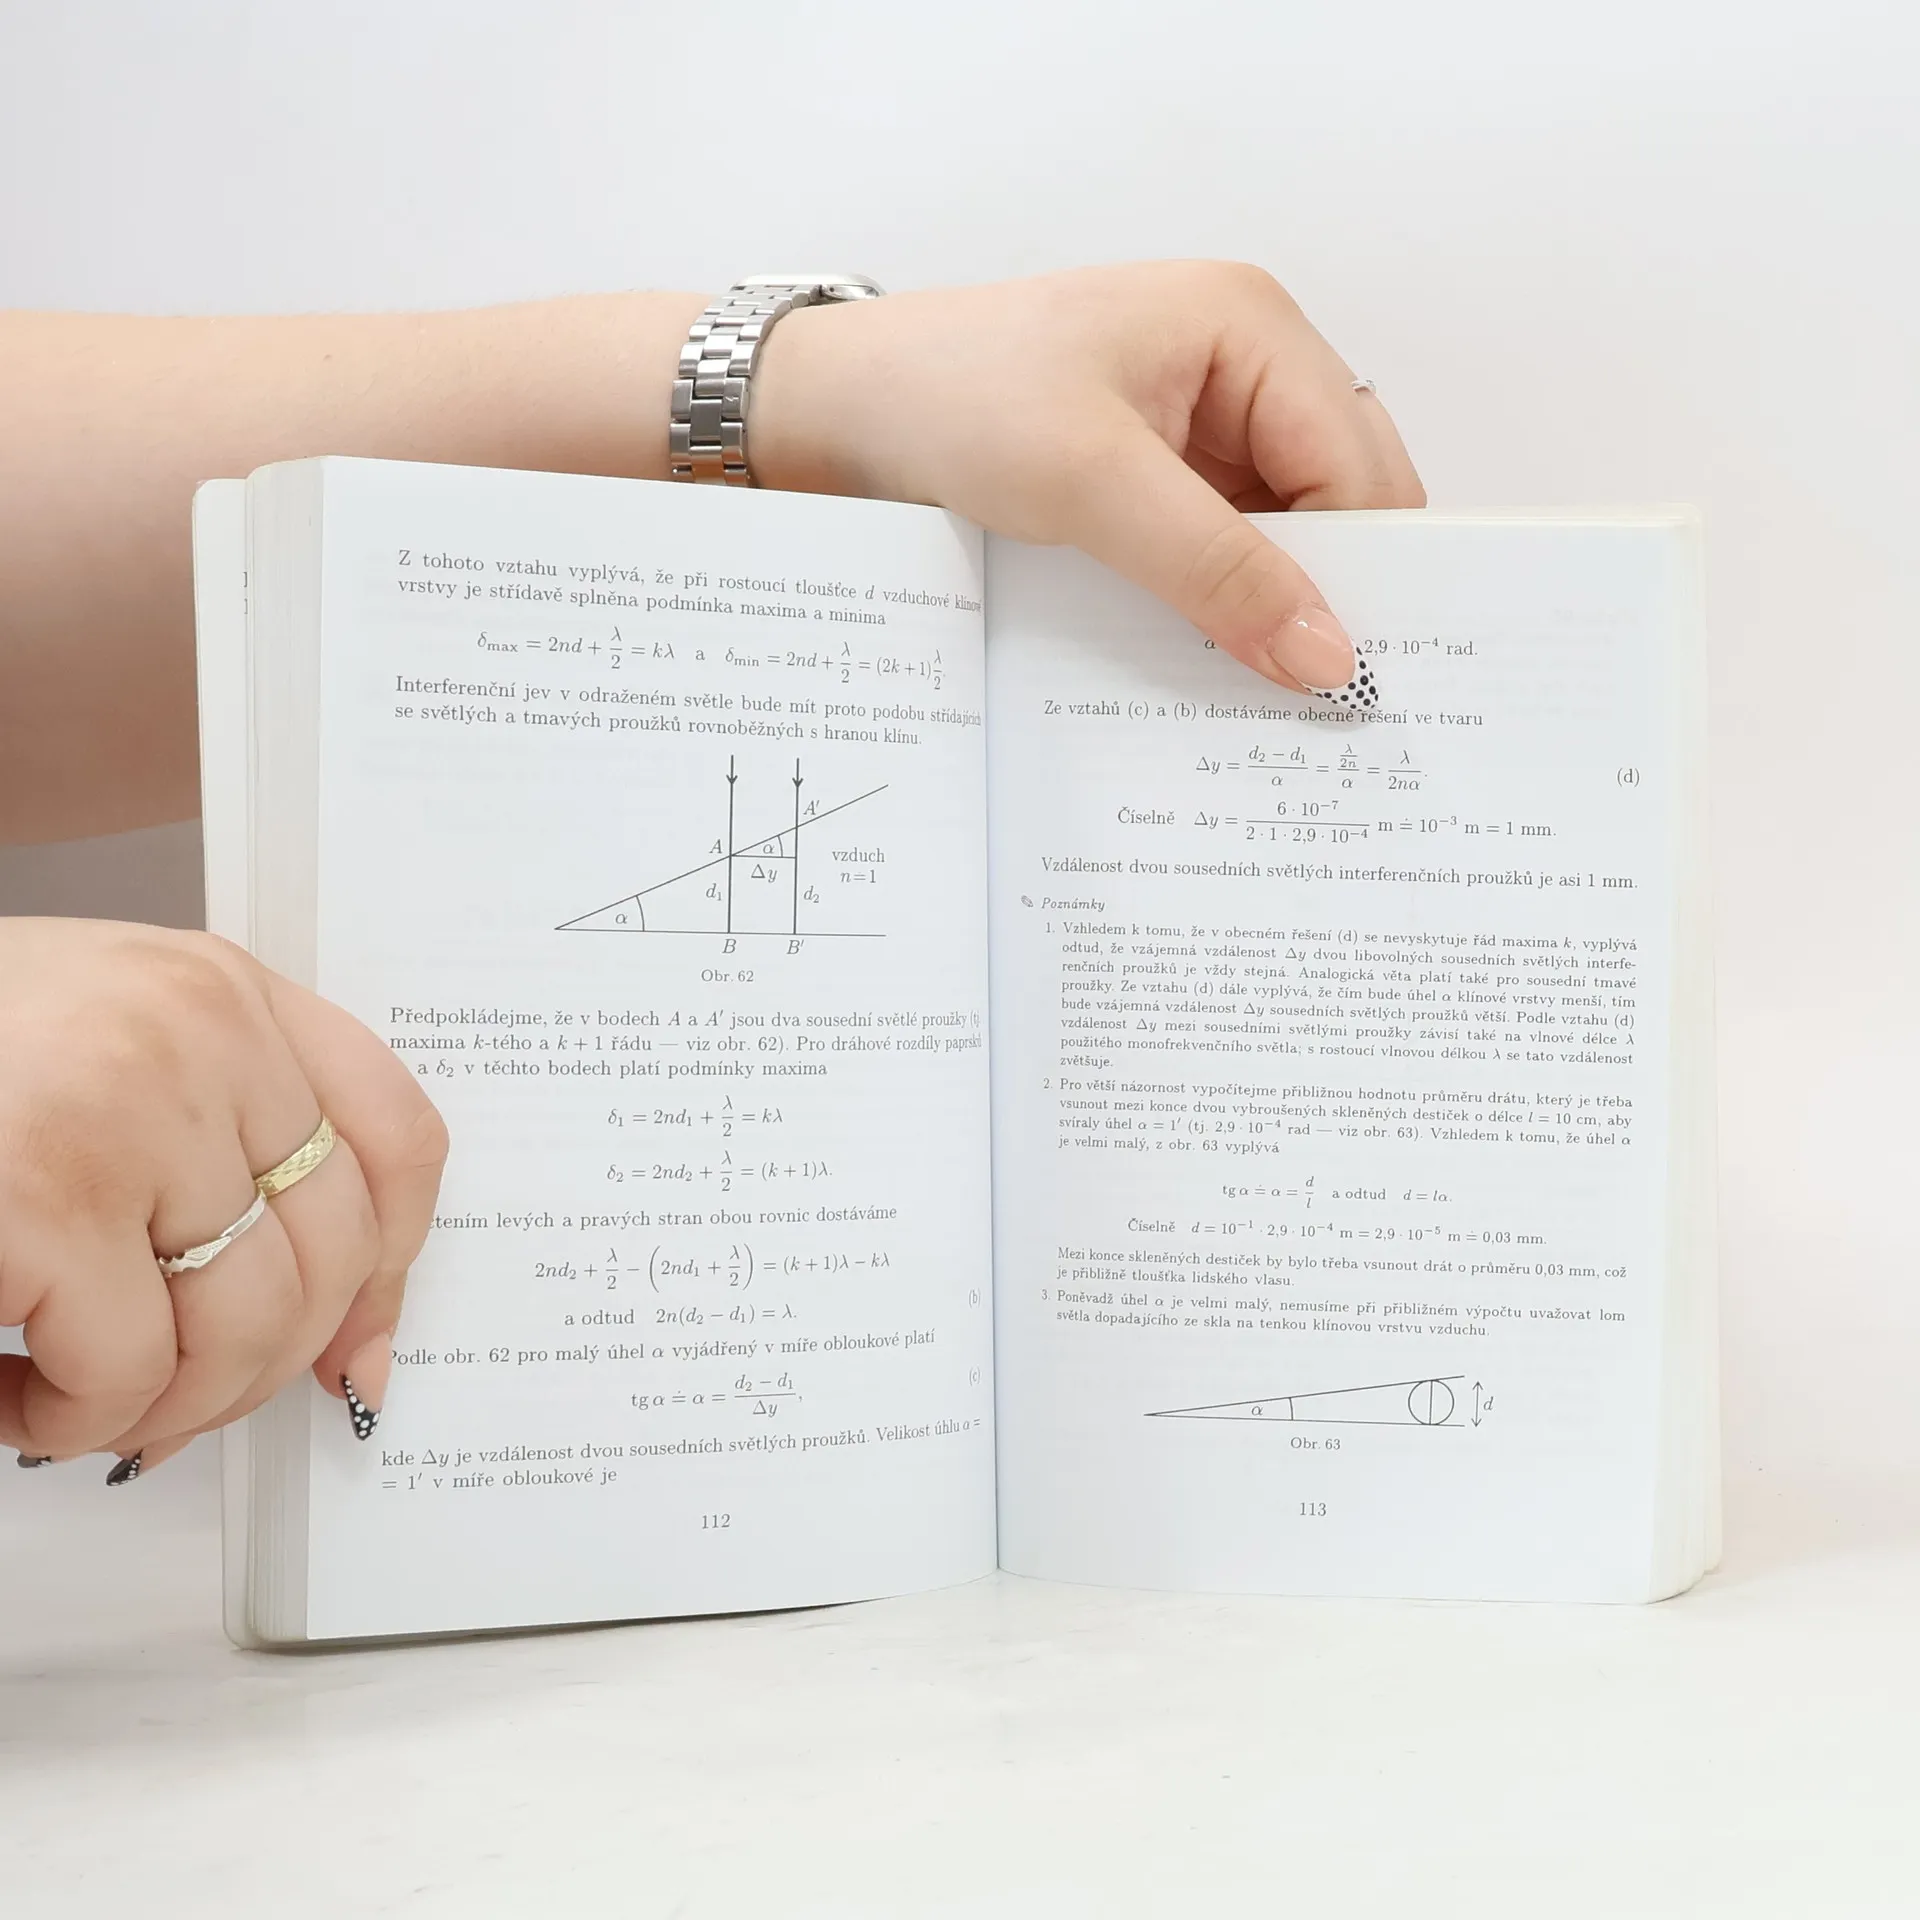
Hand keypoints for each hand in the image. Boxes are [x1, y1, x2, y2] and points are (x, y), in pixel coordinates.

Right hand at [0, 920, 446, 1477]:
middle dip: (264, 1368)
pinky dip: (73, 1423)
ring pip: (245, 1324)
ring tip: (80, 1403)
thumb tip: (347, 1327)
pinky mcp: (42, 1196)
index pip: (397, 1133)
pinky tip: (12, 1398)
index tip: (360, 1346)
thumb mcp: (103, 1053)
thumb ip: (222, 1145)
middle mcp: (197, 1030)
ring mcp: (126, 1107)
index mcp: (221, 989)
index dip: (395, 1266)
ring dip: (166, 1406)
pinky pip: (126, 1372)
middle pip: (332, 1250)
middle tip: (176, 1405)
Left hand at [757, 261, 1424, 697]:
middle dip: (1334, 585)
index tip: (1357, 671)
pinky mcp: (1157, 470)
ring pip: (1286, 528)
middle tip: (1325, 695)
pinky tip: (1215, 654)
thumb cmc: (953, 400)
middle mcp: (1243, 363)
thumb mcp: (1091, 485)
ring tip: (1273, 689)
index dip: (1366, 566)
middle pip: (1338, 493)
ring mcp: (1201, 419)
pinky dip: (1224, 597)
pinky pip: (1223, 542)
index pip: (1356, 460)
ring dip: (1275, 600)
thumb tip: (1329, 656)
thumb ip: (1217, 570)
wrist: (838, 409)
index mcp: (1250, 326)